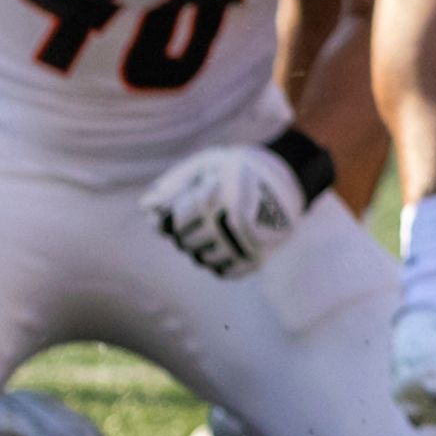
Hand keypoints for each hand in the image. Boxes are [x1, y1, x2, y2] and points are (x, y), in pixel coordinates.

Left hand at [144, 143, 306, 278]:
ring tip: (214, 228)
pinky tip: (225, 243)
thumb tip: (146, 208)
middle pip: (186, 242)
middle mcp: (228, 224)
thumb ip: (174, 183)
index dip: (176, 214)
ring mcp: (243, 245)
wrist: (288, 178)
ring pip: (202, 258)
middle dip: (187, 230)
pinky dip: (219, 260)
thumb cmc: (239, 169)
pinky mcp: (256, 259)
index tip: (185, 206)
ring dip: (201, 245)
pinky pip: (224, 271)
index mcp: (215, 198)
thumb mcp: (206, 164)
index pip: (176, 221)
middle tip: (202, 216)